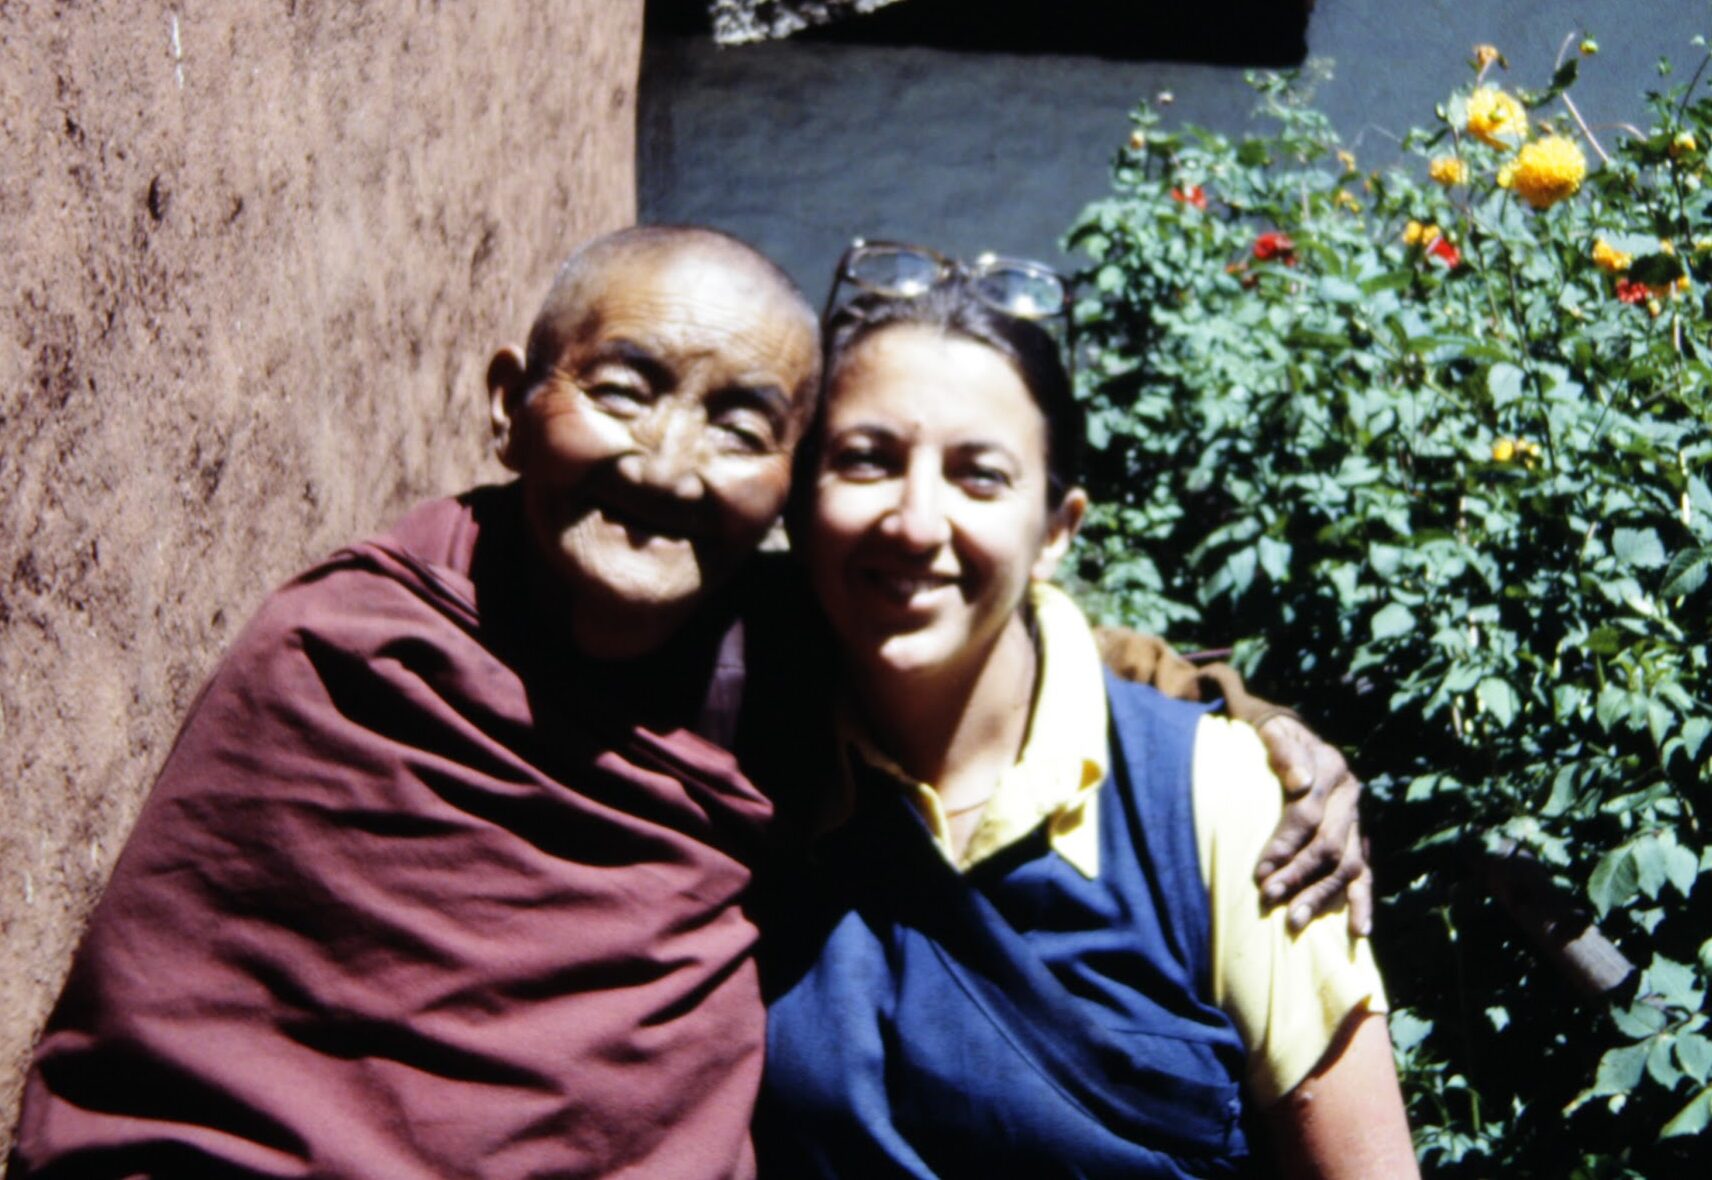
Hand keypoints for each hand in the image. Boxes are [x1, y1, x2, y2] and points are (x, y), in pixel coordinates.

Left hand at [1251, 713, 1372, 936]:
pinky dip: (1362, 902)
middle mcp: (1350, 795)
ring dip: (1321, 895)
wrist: (1288, 731)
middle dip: (1298, 875)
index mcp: (1330, 767)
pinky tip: (1358, 930)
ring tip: (1294, 921)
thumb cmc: (1270, 735)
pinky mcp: (1358, 838)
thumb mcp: (1271, 730)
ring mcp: (1357, 819)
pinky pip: (1365, 873)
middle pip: (1329, 844)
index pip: (1309, 813)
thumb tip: (1301, 782)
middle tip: (1269, 897)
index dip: (1285, 843)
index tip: (1260, 871)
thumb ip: (1283, 750)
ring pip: (1347, 864)